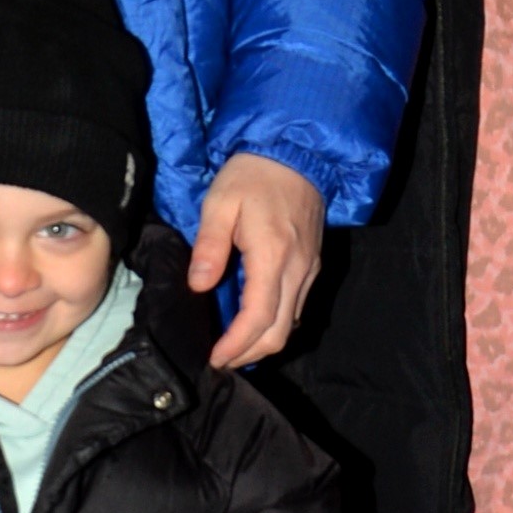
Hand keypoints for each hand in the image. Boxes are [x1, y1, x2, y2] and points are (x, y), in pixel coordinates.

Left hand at [189, 152, 324, 368]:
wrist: (295, 152)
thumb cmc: (252, 174)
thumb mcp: (220, 203)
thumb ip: (210, 246)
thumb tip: (199, 286)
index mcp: (273, 255)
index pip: (259, 317)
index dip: (237, 345)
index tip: (215, 358)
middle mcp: (298, 269)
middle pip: (280, 332)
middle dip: (250, 353)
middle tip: (221, 360)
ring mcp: (309, 269)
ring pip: (292, 323)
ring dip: (263, 342)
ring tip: (233, 347)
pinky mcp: (313, 264)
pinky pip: (297, 307)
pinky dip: (276, 324)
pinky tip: (254, 323)